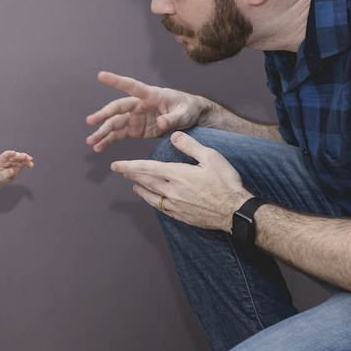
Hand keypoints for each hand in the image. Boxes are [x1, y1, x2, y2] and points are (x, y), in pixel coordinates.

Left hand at [0, 150, 33, 184]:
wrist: (3, 177)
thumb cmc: (0, 176)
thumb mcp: (1, 177)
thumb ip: (6, 173)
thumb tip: (11, 171)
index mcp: (2, 160)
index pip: (5, 155)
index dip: (9, 153)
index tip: (13, 152)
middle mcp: (9, 159)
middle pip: (14, 155)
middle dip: (20, 155)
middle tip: (25, 157)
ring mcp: (15, 160)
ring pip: (21, 157)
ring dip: (26, 157)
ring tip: (30, 160)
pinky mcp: (20, 163)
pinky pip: (25, 161)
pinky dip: (28, 162)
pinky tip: (31, 164)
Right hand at [85, 71, 206, 151]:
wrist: (190, 118)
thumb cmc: (187, 110)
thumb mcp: (184, 114)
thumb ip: (172, 119)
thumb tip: (161, 123)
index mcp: (151, 95)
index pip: (132, 86)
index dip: (116, 81)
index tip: (101, 75)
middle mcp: (139, 105)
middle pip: (117, 108)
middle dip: (103, 115)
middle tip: (91, 121)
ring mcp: (135, 118)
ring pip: (114, 124)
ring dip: (102, 132)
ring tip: (91, 142)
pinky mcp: (135, 129)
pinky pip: (118, 134)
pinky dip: (109, 140)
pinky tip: (99, 147)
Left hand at [111, 132, 250, 231]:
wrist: (235, 211)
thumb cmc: (226, 182)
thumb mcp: (211, 157)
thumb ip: (190, 145)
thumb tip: (173, 134)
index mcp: (177, 174)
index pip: (147, 168)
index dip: (129, 166)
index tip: (115, 165)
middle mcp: (172, 191)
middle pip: (146, 182)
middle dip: (133, 176)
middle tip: (124, 173)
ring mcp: (176, 205)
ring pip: (151, 197)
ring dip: (141, 190)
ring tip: (134, 186)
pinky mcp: (182, 215)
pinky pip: (161, 208)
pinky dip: (153, 202)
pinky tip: (153, 200)